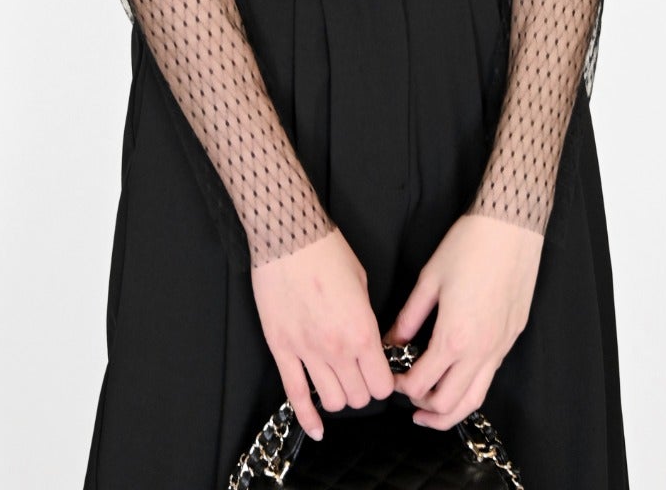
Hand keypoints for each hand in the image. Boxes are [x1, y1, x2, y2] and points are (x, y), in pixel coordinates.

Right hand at [251, 226, 396, 441]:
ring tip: (338, 381)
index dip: (384, 381)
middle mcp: (336, 349)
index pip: (382, 385)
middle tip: (360, 374)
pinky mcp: (281, 350)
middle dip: (363, 389)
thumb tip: (369, 341)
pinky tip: (317, 429)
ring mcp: (306, 352)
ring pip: (332, 402)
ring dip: (339, 396)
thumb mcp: (362, 283)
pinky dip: (307, 417)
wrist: (288, 236)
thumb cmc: (327, 252)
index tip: (380, 372)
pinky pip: (295, 396)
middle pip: (359, 398)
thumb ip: (367, 319)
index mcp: (362, 331)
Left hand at [382, 213, 542, 430]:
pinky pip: (490, 377)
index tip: (391, 378)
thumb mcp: (430, 279)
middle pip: (449, 404)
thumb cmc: (469, 247)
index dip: (401, 387)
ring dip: (450, 411)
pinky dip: (470, 388)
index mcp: (454, 337)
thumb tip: (391, 340)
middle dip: (424, 407)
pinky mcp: (511, 338)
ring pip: (475, 399)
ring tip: (431, 409)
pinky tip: (457, 377)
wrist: (511, 228)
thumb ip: (408, 316)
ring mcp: (500, 348)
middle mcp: (480, 351)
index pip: (422, 382)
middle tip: (407, 398)